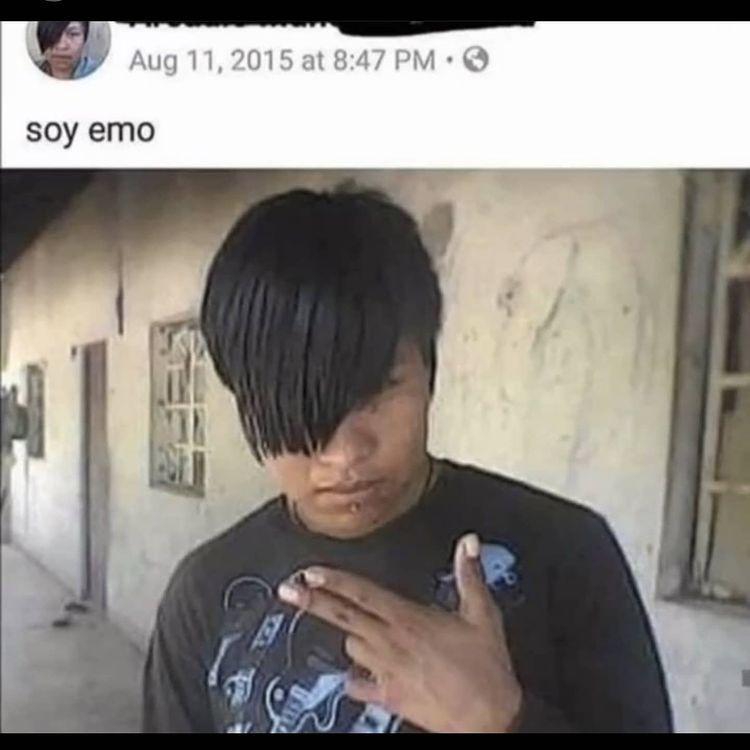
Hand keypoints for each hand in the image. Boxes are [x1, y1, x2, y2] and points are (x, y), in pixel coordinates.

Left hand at [277, 533, 522, 732]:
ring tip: (354, 629)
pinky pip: (358, 686)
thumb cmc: (486, 667)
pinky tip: (358, 675)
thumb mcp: (483, 615)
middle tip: (287, 590)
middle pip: (343, 618)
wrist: (489, 720)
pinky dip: (356, 678)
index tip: (310, 571)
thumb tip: (468, 541)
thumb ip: (470, 575)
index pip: (363, 594)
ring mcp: (386, 672)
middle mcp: (391, 643)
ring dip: (351, 637)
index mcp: (409, 619)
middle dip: (312, 602)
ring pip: (351, 647)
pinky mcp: (388, 697)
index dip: (335, 581)